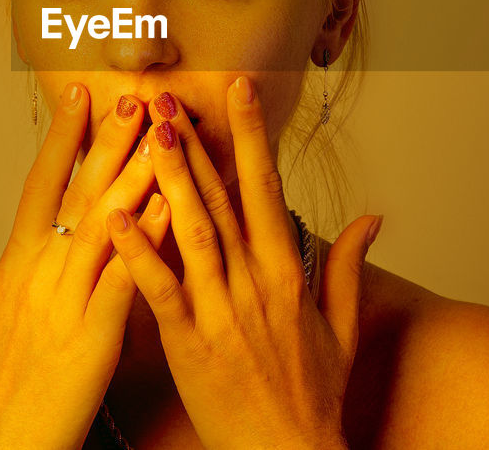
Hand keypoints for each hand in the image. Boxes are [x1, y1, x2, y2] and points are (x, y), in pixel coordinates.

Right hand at [0, 85, 172, 449]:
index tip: (80, 92)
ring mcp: (62, 303)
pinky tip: (172, 209)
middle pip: (75, 193)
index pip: (41, 185)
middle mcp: (38, 275)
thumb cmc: (16, 384)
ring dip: (132, 173)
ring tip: (159, 130)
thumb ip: (46, 269)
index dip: (62, 137)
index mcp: (20, 267)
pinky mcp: (89, 338)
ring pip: (101, 226)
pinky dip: (146, 240)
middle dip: (105, 140)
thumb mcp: (22, 313)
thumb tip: (69, 231)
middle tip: (132, 93)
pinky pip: (122, 280)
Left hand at [105, 77, 381, 449]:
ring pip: (193, 231)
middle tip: (169, 96)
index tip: (238, 91)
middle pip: (222, 198)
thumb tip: (372, 218)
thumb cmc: (313, 397)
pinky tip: (116, 217)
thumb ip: (348, 267)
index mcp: (288, 273)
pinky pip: (160, 289)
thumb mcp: (343, 329)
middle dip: (195, 143)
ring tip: (150, 132)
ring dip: (170, 178)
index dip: (251, 136)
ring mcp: (222, 311)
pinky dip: (138, 252)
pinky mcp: (189, 343)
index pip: (266, 188)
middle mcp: (255, 282)